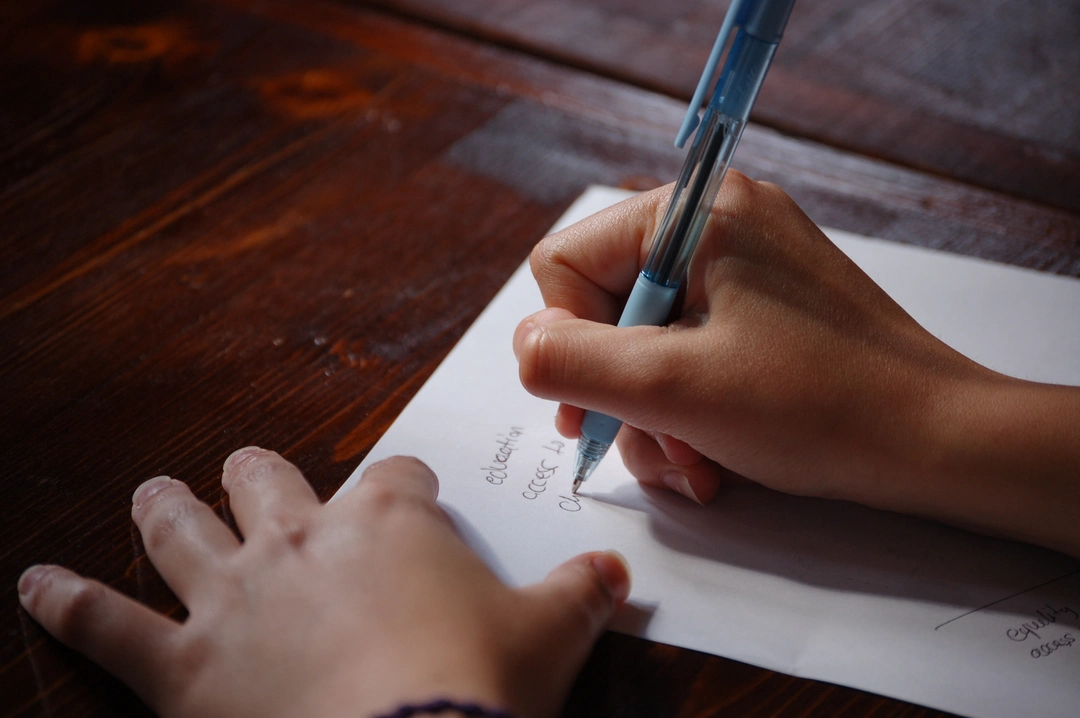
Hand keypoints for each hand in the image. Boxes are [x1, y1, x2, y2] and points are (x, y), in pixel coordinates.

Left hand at [18, 450, 630, 717]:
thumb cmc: (477, 687)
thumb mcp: (549, 637)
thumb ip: (582, 595)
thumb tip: (615, 577)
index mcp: (389, 523)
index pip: (398, 477)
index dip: (406, 484)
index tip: (411, 495)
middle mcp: (302, 538)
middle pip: (269, 475)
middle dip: (260, 471)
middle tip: (252, 471)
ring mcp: (235, 594)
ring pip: (180, 528)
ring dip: (164, 509)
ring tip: (151, 493)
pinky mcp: (182, 664)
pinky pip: (107, 624)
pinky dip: (67, 604)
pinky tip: (37, 586)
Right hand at [514, 173, 1079, 555]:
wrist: (936, 442)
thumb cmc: (819, 405)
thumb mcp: (672, 386)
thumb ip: (572, 360)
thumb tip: (525, 348)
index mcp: (694, 213)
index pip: (565, 263)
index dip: (568, 341)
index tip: (596, 405)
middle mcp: (716, 226)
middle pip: (605, 309)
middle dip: (619, 392)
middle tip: (647, 446)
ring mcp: (743, 269)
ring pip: (644, 342)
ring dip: (653, 416)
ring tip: (693, 465)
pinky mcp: (762, 311)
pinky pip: (689, 353)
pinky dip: (688, 410)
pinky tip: (712, 457)